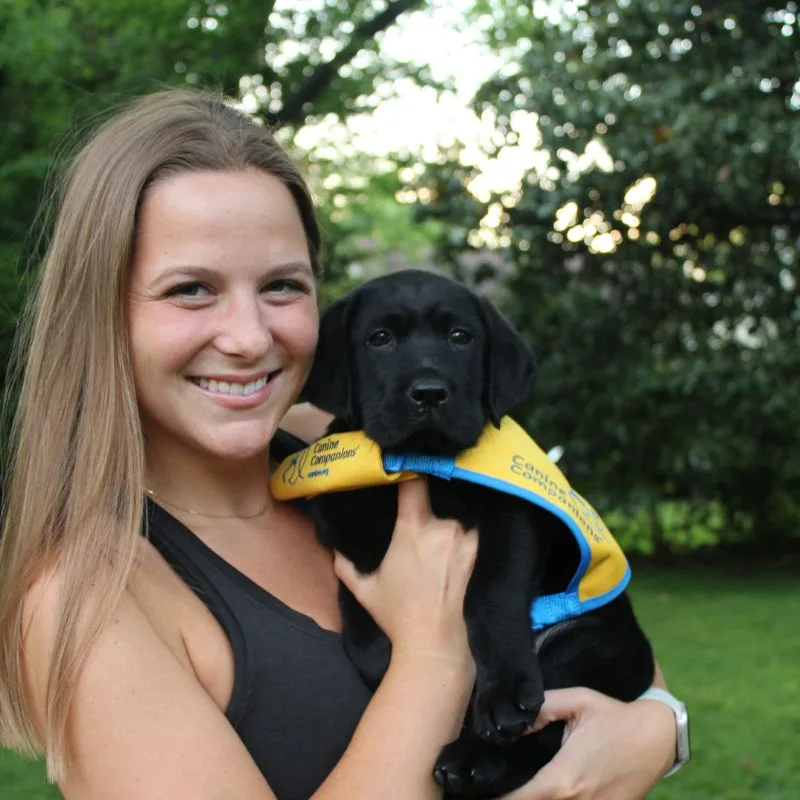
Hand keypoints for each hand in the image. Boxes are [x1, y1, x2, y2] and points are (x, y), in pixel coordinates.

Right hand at [333, 477, 477, 661]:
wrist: (433, 638)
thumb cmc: (396, 612)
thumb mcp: (364, 589)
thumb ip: (345, 565)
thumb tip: (333, 549)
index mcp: (413, 529)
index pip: (414, 483)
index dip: (408, 470)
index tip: (402, 464)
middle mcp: (441, 527)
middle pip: (434, 496)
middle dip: (425, 496)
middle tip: (416, 495)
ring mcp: (462, 537)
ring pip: (451, 511)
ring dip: (443, 512)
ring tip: (434, 517)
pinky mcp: (475, 549)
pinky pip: (467, 524)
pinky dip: (459, 523)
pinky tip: (451, 530)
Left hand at [499, 688, 675, 799]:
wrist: (658, 737)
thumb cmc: (614, 716)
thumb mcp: (577, 701)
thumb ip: (542, 709)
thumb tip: (513, 722)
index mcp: (564, 778)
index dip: (497, 798)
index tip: (483, 789)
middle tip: (497, 788)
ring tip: (518, 790)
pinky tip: (546, 793)